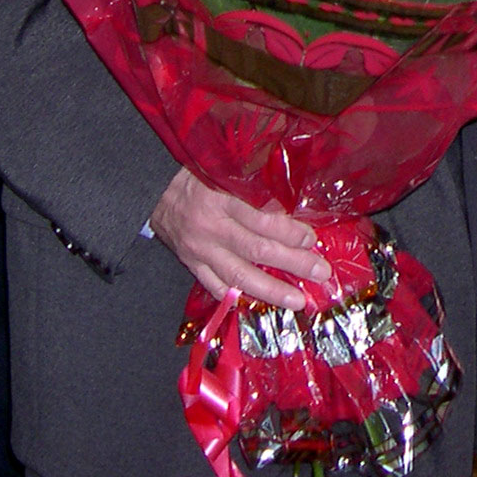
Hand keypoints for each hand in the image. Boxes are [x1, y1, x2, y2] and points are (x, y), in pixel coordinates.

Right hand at [148, 169, 329, 308]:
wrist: (155, 189)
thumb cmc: (198, 175)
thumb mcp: (226, 172)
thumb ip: (255, 187)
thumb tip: (293, 205)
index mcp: (222, 198)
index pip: (261, 220)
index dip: (289, 232)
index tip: (312, 239)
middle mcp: (212, 228)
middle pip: (257, 250)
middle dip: (293, 263)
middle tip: (320, 272)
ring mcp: (200, 251)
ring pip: (239, 276)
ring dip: (271, 291)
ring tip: (297, 300)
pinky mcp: (191, 265)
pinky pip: (216, 287)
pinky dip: (237, 298)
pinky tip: (258, 304)